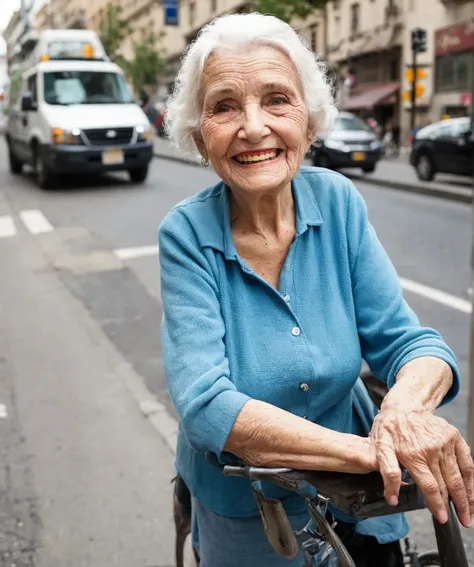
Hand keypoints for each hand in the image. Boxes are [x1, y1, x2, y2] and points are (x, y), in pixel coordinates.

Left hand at [370, 408, 473, 526]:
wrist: (403, 405)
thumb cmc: (390, 427)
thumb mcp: (380, 448)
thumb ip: (387, 473)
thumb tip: (392, 498)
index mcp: (414, 455)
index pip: (431, 486)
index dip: (437, 505)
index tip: (442, 518)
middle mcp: (432, 449)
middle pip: (448, 484)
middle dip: (457, 506)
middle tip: (462, 521)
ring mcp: (446, 442)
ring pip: (460, 476)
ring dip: (467, 496)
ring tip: (470, 512)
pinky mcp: (454, 437)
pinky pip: (467, 462)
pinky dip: (471, 478)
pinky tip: (471, 491)